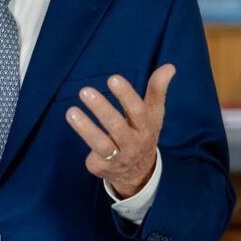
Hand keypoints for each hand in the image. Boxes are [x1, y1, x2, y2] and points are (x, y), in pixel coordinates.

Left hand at [65, 64, 175, 197]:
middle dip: (101, 109)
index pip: (137, 110)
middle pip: (117, 126)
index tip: (113, 79)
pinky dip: (84, 144)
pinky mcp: (103, 167)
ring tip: (71, 111)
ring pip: (102, 144)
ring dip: (85, 128)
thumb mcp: (153, 114)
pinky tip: (75, 126)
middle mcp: (133, 143)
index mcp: (146, 127)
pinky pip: (93, 157)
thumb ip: (157, 90)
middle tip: (84, 91)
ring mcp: (118, 157)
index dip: (126, 95)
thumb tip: (169, 67)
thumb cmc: (143, 134)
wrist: (139, 173)